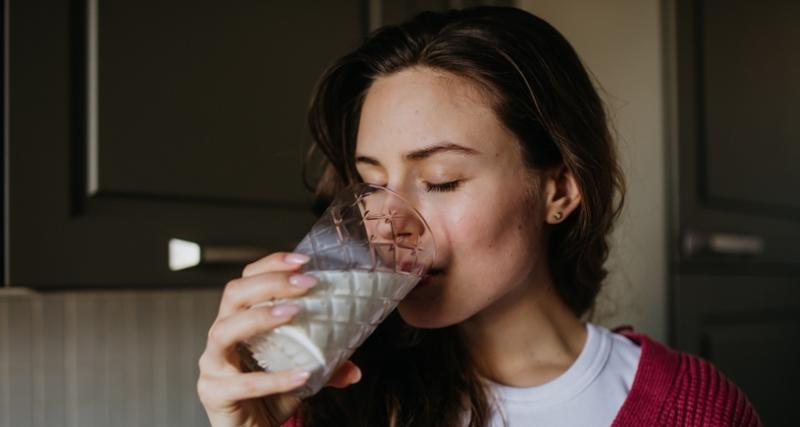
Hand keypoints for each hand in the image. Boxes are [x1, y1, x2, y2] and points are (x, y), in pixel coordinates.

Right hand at [197, 252, 362, 426]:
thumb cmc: (268, 396)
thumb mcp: (301, 374)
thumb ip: (326, 367)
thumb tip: (355, 369)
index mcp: (238, 321)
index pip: (247, 279)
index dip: (272, 265)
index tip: (304, 260)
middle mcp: (221, 336)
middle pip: (234, 294)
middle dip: (271, 283)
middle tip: (307, 284)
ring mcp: (212, 364)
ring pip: (225, 330)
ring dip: (261, 317)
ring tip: (295, 313)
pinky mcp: (213, 393)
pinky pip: (243, 383)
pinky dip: (274, 378)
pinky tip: (302, 375)